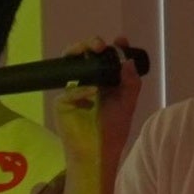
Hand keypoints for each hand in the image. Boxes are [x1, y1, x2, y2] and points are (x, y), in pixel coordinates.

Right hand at [64, 37, 147, 153]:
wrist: (99, 152)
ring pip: (69, 65)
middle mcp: (85, 82)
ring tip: (91, 51)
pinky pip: (69, 91)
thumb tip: (129, 60)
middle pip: (82, 56)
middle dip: (89, 44)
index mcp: (102, 81)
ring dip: (78, 53)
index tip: (120, 41)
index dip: (111, 47)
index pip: (103, 58)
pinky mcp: (62, 103)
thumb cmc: (113, 130)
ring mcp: (72, 91)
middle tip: (100, 45)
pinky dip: (81, 90)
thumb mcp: (128, 104)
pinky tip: (93, 93)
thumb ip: (131, 83)